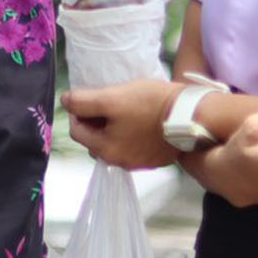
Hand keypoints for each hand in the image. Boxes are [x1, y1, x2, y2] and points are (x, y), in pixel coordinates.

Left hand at [61, 79, 180, 170]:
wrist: (192, 115)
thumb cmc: (150, 104)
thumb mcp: (112, 97)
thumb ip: (83, 101)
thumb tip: (65, 101)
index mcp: (106, 151)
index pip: (77, 131)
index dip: (78, 110)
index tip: (90, 95)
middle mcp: (120, 162)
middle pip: (94, 138)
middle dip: (95, 119)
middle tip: (108, 100)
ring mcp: (139, 162)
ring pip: (113, 141)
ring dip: (112, 125)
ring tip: (124, 107)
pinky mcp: (154, 157)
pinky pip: (131, 143)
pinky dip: (129, 131)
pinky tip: (139, 116)